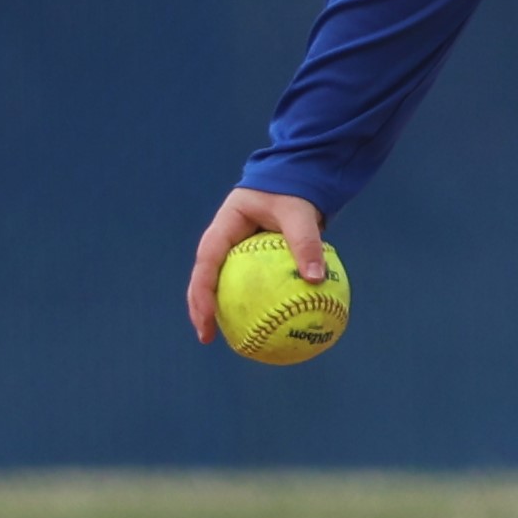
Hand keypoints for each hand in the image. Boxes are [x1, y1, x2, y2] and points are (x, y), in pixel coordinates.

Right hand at [187, 187, 328, 341]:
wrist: (299, 177)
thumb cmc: (295, 192)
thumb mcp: (301, 213)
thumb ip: (307, 242)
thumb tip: (317, 279)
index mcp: (225, 226)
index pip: (206, 261)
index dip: (202, 290)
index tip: (206, 315)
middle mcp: (225, 240)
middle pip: (204, 278)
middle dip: (200, 308)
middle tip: (207, 337)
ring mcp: (236, 250)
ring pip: (222, 284)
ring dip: (222, 311)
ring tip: (231, 340)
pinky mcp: (251, 259)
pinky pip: (250, 284)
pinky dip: (255, 304)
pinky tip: (266, 328)